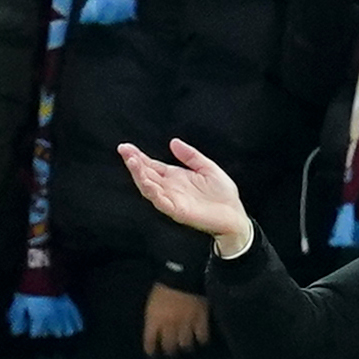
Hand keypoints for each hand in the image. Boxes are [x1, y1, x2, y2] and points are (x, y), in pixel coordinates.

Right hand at [119, 139, 254, 249]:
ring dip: (138, 175)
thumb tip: (173, 142)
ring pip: (149, 187)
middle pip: (146, 174)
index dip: (138, 156)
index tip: (126, 147)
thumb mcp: (207, 167)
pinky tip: (146, 182)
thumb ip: (190, 155)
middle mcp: (169, 188)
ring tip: (132, 162)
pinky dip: (152, 192)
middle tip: (124, 150)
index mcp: (175, 177)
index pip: (151, 165)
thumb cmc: (222, 195)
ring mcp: (171, 200)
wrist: (235, 216)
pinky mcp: (177, 211)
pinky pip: (161, 202)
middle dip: (133, 162)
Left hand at [139, 284, 209, 358]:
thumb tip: (155, 331)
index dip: (151, 350)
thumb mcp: (152, 303)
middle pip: (169, 347)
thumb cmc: (164, 286)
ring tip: (186, 346)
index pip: (150, 343)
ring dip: (185, 347)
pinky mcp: (201, 320)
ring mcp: (186, 323)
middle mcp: (169, 325)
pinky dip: (201, 340)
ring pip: (185, 345)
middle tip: (172, 351)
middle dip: (170, 351)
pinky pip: (202, 337)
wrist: (184, 273)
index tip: (153, 354)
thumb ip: (154, 319)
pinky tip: (201, 339)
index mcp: (154, 320)